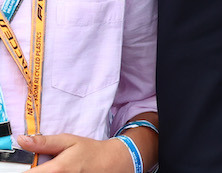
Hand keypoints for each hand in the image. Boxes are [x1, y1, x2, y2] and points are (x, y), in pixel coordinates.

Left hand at [14, 132, 132, 171]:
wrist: (111, 163)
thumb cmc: (89, 151)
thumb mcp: (68, 141)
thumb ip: (44, 142)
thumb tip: (22, 140)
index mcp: (56, 170)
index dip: (25, 169)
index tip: (30, 165)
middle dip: (35, 172)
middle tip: (43, 166)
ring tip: (53, 169)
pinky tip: (59, 171)